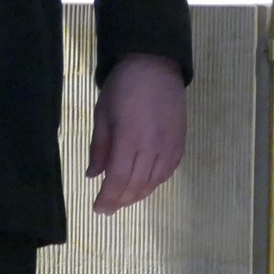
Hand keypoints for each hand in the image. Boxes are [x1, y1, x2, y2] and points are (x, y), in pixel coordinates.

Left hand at [86, 54, 185, 213]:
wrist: (156, 64)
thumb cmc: (123, 86)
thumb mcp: (103, 113)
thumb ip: (99, 147)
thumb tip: (92, 176)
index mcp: (129, 138)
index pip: (118, 180)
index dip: (107, 199)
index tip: (97, 209)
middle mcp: (152, 147)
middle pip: (136, 186)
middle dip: (120, 200)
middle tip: (108, 206)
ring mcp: (170, 146)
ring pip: (154, 182)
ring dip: (137, 194)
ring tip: (124, 198)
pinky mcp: (180, 142)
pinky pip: (168, 172)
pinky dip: (155, 183)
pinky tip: (145, 183)